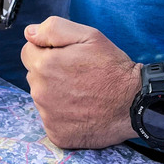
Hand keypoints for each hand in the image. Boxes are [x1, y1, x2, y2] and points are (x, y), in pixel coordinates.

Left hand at [21, 17, 138, 148]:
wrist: (135, 103)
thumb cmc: (113, 68)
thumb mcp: (89, 35)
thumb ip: (53, 28)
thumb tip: (29, 33)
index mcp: (44, 65)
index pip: (28, 52)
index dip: (48, 51)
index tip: (68, 57)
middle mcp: (40, 92)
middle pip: (34, 75)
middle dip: (50, 72)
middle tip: (78, 74)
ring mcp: (48, 116)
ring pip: (42, 97)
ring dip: (55, 93)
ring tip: (82, 92)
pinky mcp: (57, 134)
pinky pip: (51, 119)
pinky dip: (63, 115)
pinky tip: (81, 110)